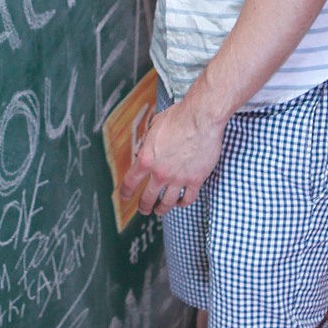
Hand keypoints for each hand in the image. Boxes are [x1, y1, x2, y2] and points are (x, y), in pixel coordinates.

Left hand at [120, 99, 226, 217]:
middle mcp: (160, 173)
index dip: (125, 193)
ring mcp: (178, 178)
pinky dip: (182, 203)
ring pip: (167, 203)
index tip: (125, 198)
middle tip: (144, 209)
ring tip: (160, 211)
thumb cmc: (178, 117)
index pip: (130, 183)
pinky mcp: (196, 179)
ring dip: (162, 209)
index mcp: (146, 159)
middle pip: (147, 198)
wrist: (201, 118)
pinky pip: (188, 198)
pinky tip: (180, 202)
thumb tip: (141, 151)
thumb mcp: (154, 127)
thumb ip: (146, 142)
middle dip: (144, 207)